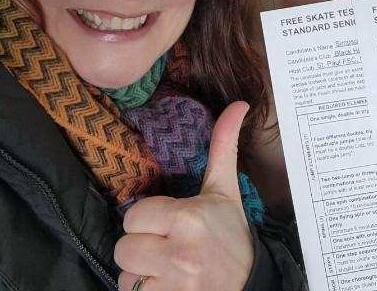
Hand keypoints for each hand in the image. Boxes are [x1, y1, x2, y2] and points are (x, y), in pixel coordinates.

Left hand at [115, 102, 253, 290]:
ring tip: (165, 268)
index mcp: (188, 218)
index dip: (146, 220)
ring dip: (141, 273)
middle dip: (140, 248)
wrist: (252, 283)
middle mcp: (179, 253)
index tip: (166, 223)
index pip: (133, 216)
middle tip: (164, 247)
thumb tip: (239, 104)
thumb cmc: (232, 236)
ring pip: (126, 275)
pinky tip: (166, 285)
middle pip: (124, 247)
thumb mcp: (225, 191)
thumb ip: (223, 146)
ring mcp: (174, 284)